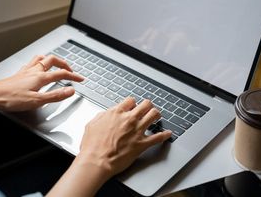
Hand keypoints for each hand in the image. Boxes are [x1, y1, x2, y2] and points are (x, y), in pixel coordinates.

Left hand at [0, 55, 82, 113]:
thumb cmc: (11, 99)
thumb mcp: (37, 101)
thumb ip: (55, 95)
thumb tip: (71, 91)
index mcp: (40, 77)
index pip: (62, 73)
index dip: (73, 76)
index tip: (81, 79)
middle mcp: (34, 71)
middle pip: (53, 60)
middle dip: (64, 64)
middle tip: (70, 70)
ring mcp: (26, 71)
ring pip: (41, 58)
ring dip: (51, 60)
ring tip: (56, 64)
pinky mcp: (19, 73)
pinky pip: (32, 63)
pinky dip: (39, 62)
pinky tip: (37, 67)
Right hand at [47, 98, 171, 196]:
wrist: (96, 161)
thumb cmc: (92, 145)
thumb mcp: (92, 124)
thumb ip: (102, 116)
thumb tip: (107, 114)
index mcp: (116, 113)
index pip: (131, 100)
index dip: (133, 103)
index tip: (133, 106)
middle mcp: (129, 119)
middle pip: (146, 104)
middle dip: (148, 105)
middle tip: (148, 108)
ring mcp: (137, 131)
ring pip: (154, 115)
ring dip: (156, 114)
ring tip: (157, 116)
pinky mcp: (142, 144)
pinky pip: (158, 137)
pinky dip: (165, 135)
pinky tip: (168, 133)